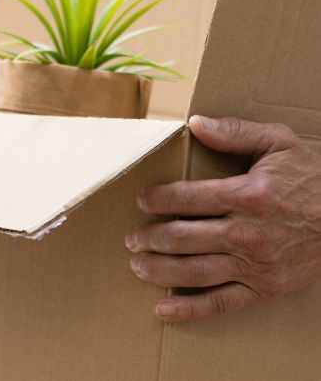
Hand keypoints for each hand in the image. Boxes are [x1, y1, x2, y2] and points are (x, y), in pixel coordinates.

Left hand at [126, 115, 320, 321]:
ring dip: (158, 270)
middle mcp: (247, 233)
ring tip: (137, 265)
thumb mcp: (279, 143)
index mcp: (247, 195)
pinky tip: (162, 310)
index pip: (186, 198)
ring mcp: (255, 266)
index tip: (142, 200)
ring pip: (193, 272)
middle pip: (182, 238)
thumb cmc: (313, 178)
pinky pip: (220, 303)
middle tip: (131, 237)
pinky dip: (189, 310)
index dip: (157, 199)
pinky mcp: (263, 289)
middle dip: (150, 238)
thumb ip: (235, 132)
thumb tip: (195, 124)